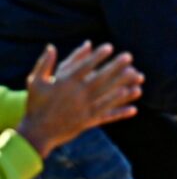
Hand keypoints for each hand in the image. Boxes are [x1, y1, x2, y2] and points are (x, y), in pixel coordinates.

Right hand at [17, 43, 142, 158]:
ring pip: (108, 97)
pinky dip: (120, 112)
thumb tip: (51, 45)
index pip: (84, 67)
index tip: (109, 46)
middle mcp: (76, 96)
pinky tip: (134, 108)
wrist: (35, 132)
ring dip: (126, 88)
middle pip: (100, 79)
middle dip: (115, 67)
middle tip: (129, 56)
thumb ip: (45, 63)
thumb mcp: (35, 81)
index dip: (97, 57)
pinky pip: (107, 116)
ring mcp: (84, 109)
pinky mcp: (88, 122)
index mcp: (64, 84)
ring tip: (139, 78)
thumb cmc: (35, 104)